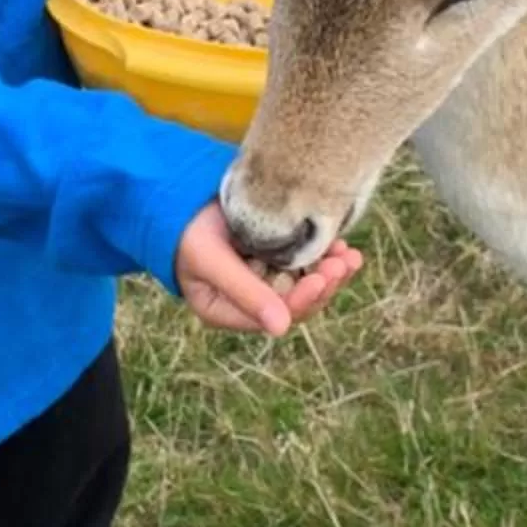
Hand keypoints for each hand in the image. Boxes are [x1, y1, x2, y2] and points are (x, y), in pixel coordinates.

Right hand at [174, 202, 362, 336]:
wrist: (175, 198)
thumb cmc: (184, 232)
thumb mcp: (211, 261)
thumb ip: (243, 293)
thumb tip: (282, 329)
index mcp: (228, 312)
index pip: (274, 316)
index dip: (302, 300)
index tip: (322, 277)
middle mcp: (250, 301)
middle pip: (296, 302)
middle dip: (324, 284)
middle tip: (344, 262)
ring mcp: (263, 277)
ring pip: (305, 283)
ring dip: (331, 271)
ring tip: (351, 255)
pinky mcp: (274, 256)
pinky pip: (304, 262)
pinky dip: (324, 254)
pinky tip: (341, 244)